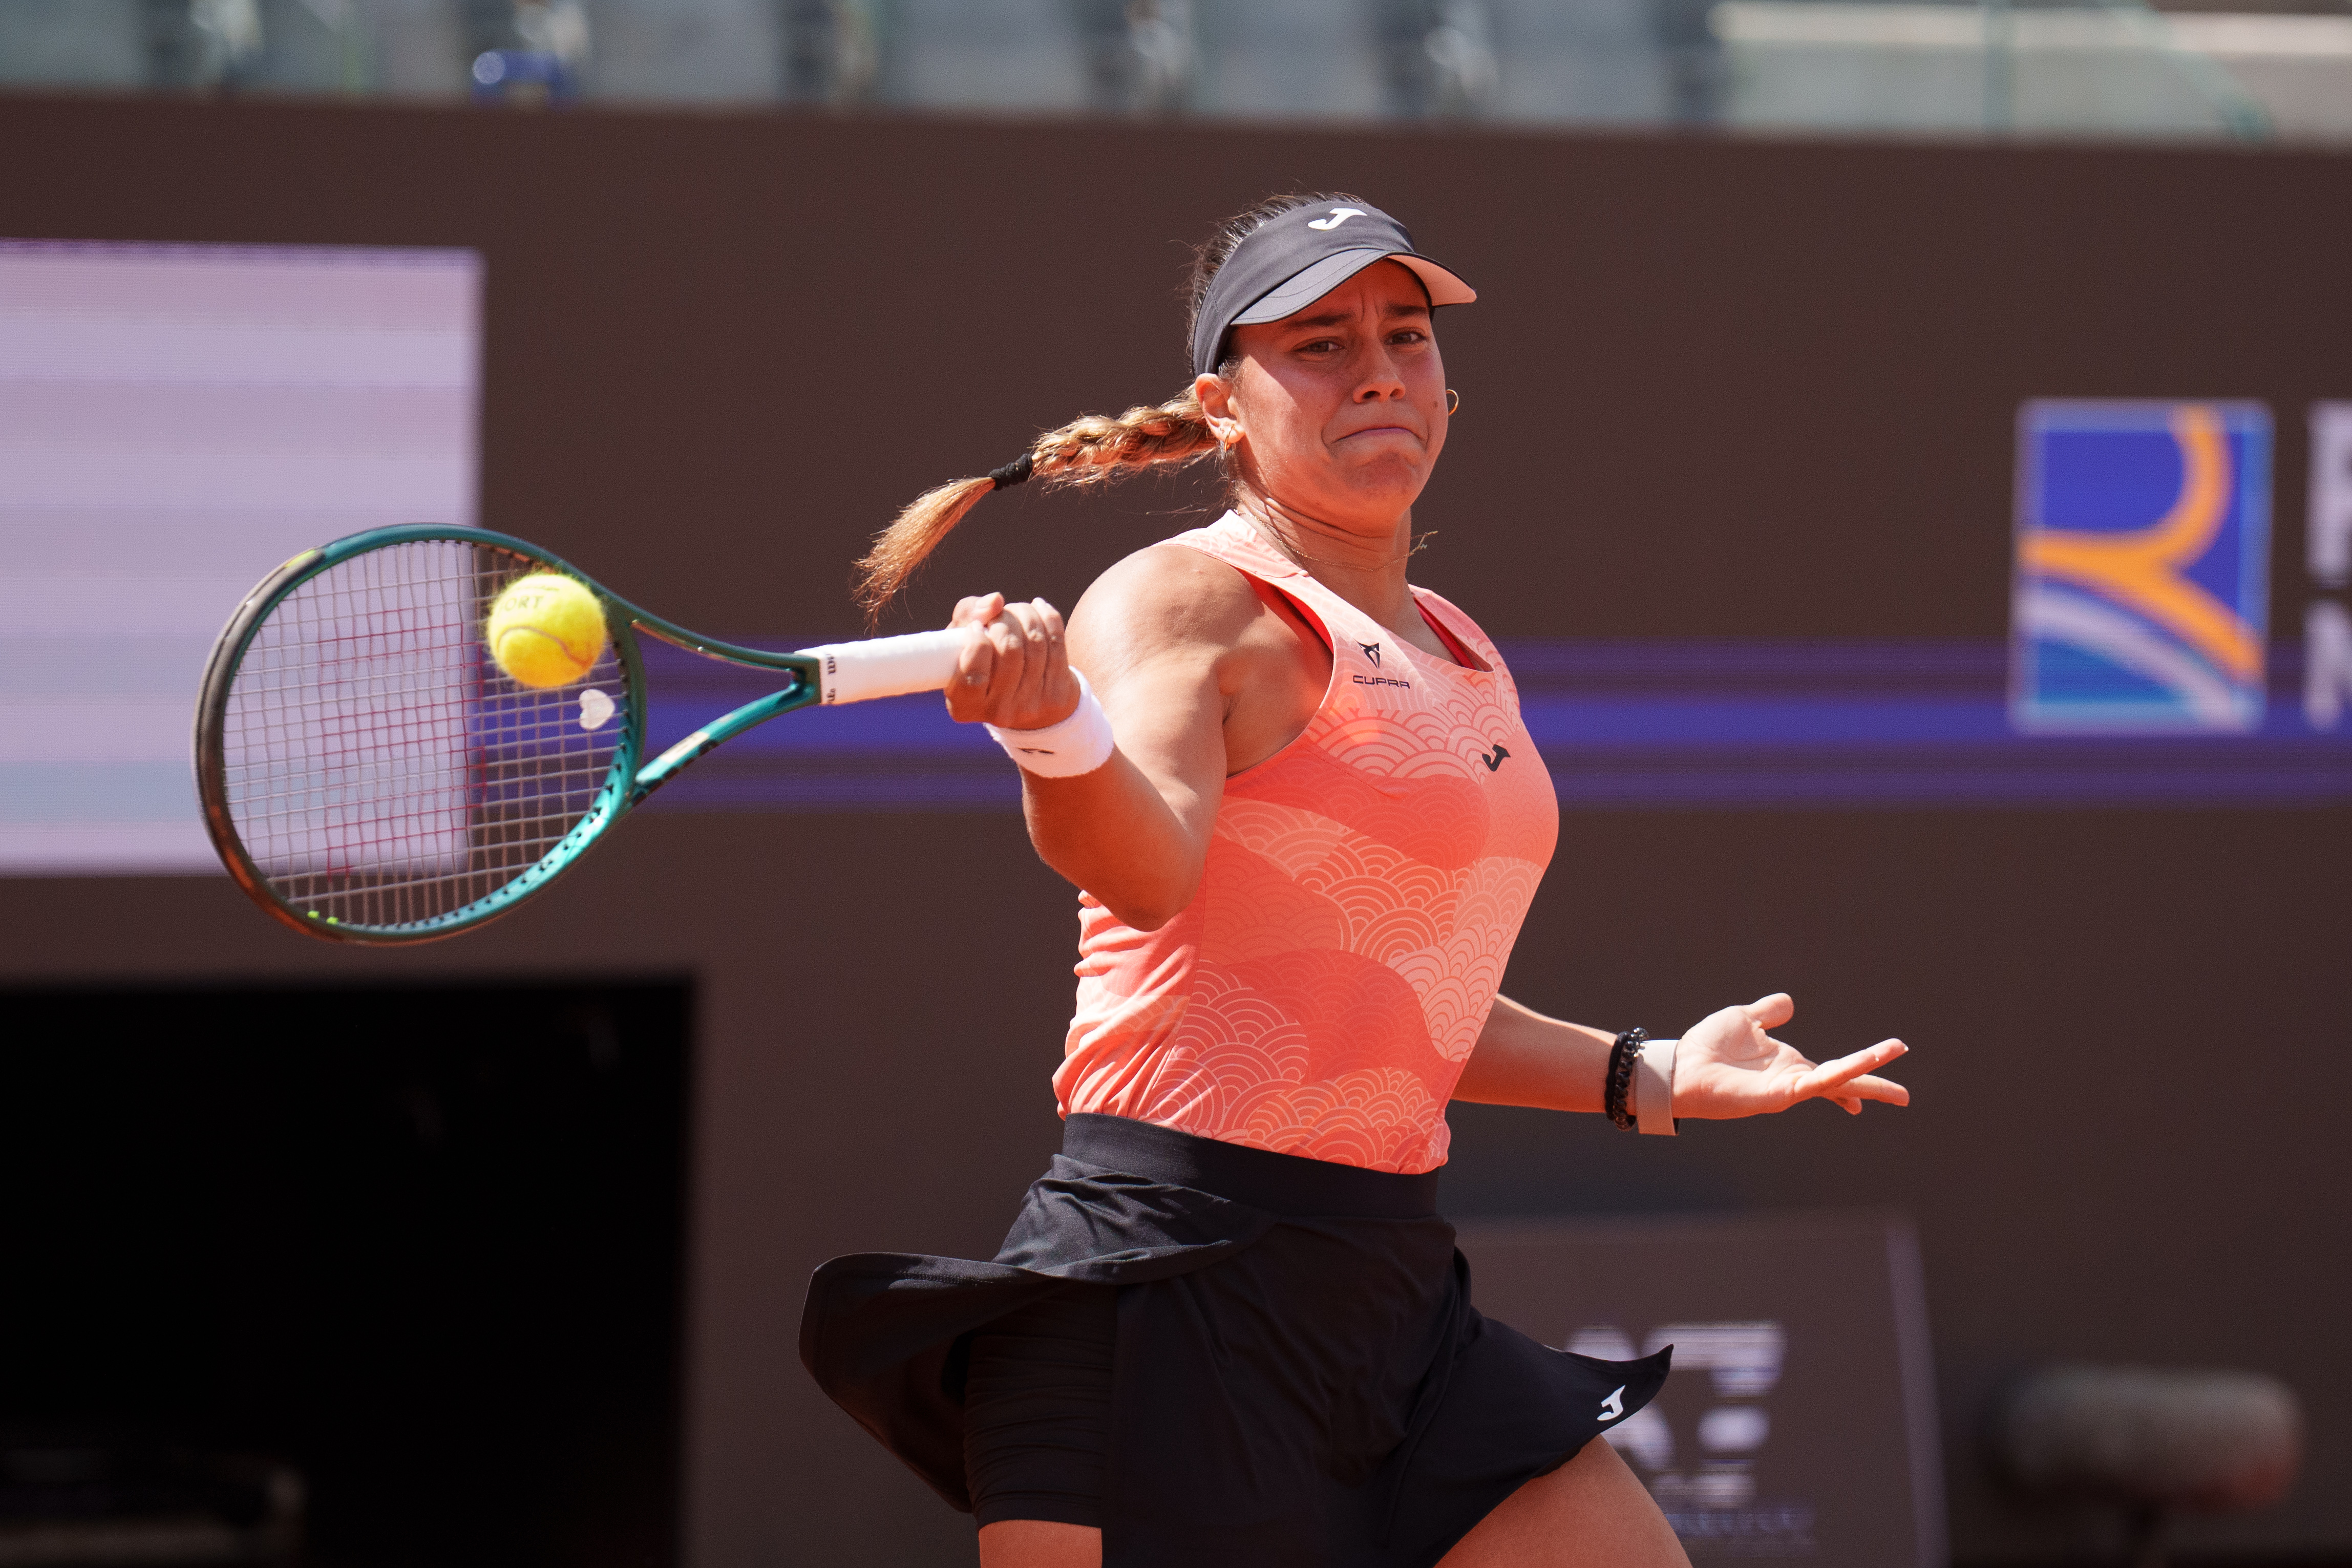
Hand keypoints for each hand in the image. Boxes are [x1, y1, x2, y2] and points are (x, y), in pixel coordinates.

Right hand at [943, 593, 1080, 730]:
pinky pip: (1057, 641)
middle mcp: (998, 712)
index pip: (973, 674)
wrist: (1026, 697)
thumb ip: (968, 616)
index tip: (976, 627)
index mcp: (964, 705)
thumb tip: (995, 601)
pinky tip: (1038, 608)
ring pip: (1035, 642)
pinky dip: (1047, 616)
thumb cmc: (984, 661)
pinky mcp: (1058, 693)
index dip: (977, 642)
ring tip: (1016, 612)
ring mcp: (1031, 705)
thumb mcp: (961, 641)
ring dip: (1025, 614)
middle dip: (1004, 620)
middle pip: (1009, 650)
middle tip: (999, 616)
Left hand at [1671, 993, 1908, 1119]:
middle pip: (1843, 1083)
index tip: (1879, 1068)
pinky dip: (1842, 1075)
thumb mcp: (1743, 1019)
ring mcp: (1788, 1090)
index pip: (1831, 1072)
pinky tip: (1862, 1064)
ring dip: (1867, 1073)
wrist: (1680, 1067)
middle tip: (1906, 1097)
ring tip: (1895, 1062)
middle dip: (1874, 1087)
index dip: (1856, 1071)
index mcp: (1788, 1065)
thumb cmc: (1706, 1047)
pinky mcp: (1780, 1096)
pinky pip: (1818, 1084)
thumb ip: (1768, 1012)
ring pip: (1837, 1081)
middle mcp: (1792, 1080)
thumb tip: (1789, 1003)